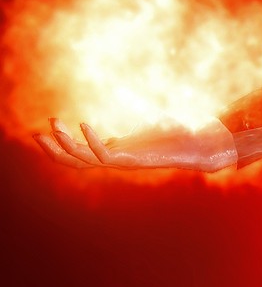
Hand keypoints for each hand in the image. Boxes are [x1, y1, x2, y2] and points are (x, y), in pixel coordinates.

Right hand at [34, 117, 237, 172]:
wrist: (201, 145)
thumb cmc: (178, 135)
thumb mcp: (148, 128)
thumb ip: (131, 128)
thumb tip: (119, 124)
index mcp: (116, 153)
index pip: (79, 154)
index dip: (61, 143)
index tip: (46, 126)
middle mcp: (116, 160)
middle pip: (74, 161)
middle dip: (54, 148)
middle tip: (36, 132)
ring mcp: (123, 162)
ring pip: (84, 160)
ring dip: (66, 144)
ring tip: (54, 124)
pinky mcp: (134, 162)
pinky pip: (105, 156)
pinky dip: (92, 140)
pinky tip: (84, 124)